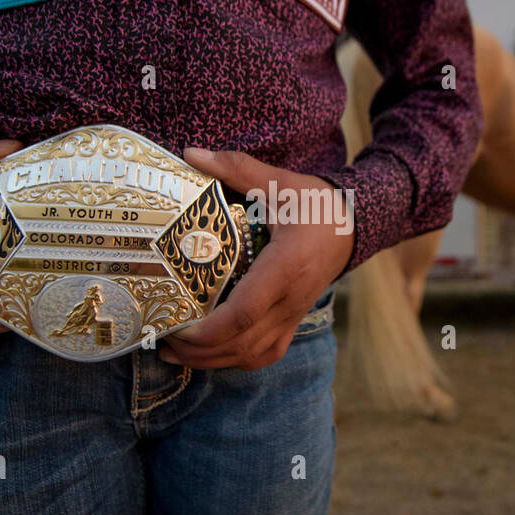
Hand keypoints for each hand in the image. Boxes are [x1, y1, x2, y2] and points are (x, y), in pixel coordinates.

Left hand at [158, 148, 353, 369]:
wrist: (354, 225)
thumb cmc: (316, 204)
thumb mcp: (280, 181)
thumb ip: (237, 168)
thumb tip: (191, 154)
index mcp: (287, 266)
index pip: (246, 311)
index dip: (209, 328)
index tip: (176, 326)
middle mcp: (291, 299)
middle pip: (242, 343)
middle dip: (199, 351)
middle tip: (161, 340)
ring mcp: (293, 315)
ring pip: (252, 355)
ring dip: (212, 361)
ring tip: (174, 352)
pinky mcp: (293, 321)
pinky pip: (264, 354)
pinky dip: (234, 360)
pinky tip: (208, 354)